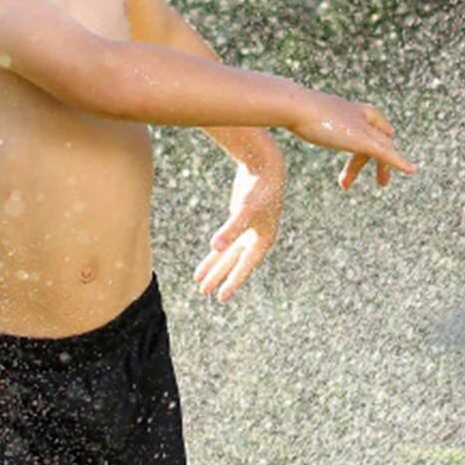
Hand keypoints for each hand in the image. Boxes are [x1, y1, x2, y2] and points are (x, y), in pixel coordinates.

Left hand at [194, 157, 285, 302]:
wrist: (263, 167)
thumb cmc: (258, 190)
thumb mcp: (244, 211)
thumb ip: (229, 230)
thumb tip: (214, 247)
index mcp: (264, 240)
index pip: (246, 266)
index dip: (233, 282)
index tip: (221, 297)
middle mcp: (257, 239)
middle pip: (234, 263)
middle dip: (219, 277)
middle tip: (204, 293)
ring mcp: (247, 231)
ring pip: (228, 254)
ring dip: (215, 267)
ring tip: (200, 282)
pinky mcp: (239, 222)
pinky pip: (225, 242)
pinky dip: (215, 252)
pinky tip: (208, 259)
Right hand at [286, 90, 418, 187]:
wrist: (295, 106)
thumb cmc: (289, 108)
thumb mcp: (294, 112)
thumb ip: (292, 113)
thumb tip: (273, 110)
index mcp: (347, 107)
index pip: (372, 116)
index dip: (380, 128)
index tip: (386, 136)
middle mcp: (358, 115)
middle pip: (377, 136)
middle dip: (376, 157)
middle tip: (379, 176)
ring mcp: (361, 127)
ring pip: (383, 148)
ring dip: (383, 168)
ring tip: (383, 184)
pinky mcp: (362, 140)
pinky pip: (387, 153)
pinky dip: (400, 162)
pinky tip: (413, 170)